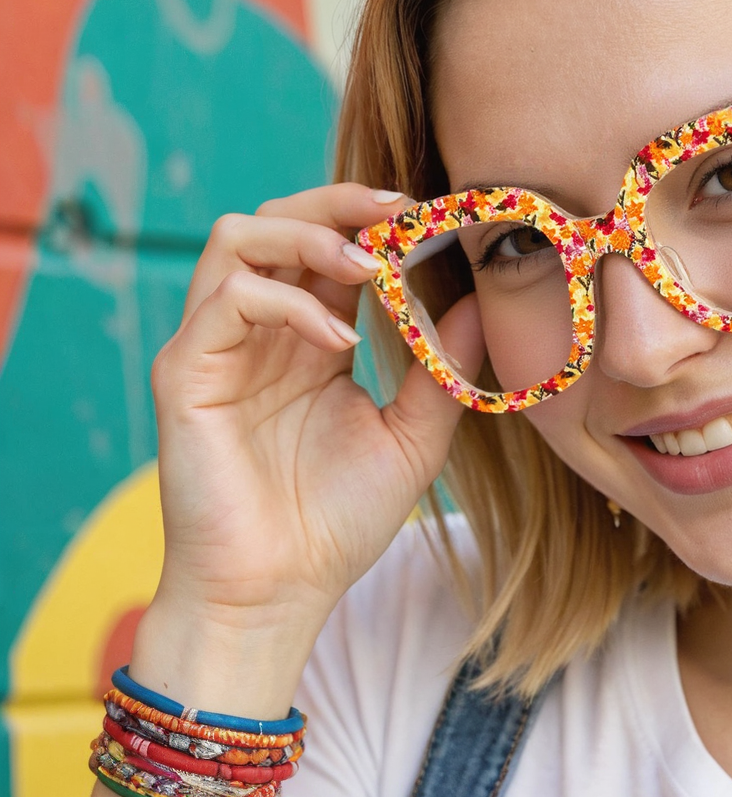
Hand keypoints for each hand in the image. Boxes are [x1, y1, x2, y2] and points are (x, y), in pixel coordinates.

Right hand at [133, 184, 482, 712]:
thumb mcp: (413, 439)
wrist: (278, 594)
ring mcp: (216, 347)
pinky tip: (338, 340)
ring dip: (308, 234)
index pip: (328, 245)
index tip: (434, 218)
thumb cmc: (336, 522)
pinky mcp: (186, 373)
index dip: (373, 220)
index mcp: (307, 338)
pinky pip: (226, 301)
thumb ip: (441, 371)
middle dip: (339, 201)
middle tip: (400, 211)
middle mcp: (258, 332)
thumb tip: (480, 304)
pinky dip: (287, 302)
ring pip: (237, 237)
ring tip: (369, 267)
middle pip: (278, 219)